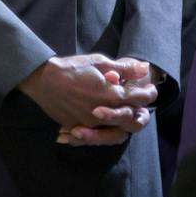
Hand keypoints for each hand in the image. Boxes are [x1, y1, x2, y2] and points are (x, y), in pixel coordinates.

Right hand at [19, 54, 156, 145]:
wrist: (44, 80)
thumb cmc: (72, 68)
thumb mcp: (99, 62)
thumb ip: (124, 69)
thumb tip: (144, 69)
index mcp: (111, 95)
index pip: (137, 98)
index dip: (147, 94)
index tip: (151, 89)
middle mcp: (104, 113)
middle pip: (131, 120)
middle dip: (139, 112)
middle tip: (141, 104)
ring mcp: (91, 123)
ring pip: (116, 129)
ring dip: (122, 121)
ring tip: (123, 112)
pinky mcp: (79, 128)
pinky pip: (96, 134)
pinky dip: (103, 128)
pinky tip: (104, 120)